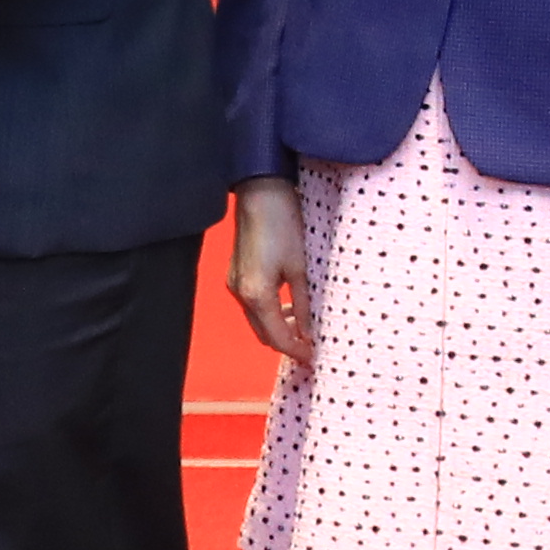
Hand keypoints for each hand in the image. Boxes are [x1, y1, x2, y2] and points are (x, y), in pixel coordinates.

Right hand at [228, 173, 309, 371]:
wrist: (260, 191)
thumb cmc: (282, 224)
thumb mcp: (300, 268)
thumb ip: (303, 304)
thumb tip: (308, 331)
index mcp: (257, 294)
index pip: (277, 337)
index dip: (297, 350)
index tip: (314, 357)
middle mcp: (240, 293)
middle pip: (264, 334)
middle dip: (287, 343)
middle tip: (311, 347)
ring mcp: (235, 283)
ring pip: (257, 320)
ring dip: (278, 328)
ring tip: (304, 327)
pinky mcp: (236, 273)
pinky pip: (252, 304)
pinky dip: (269, 312)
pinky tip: (288, 307)